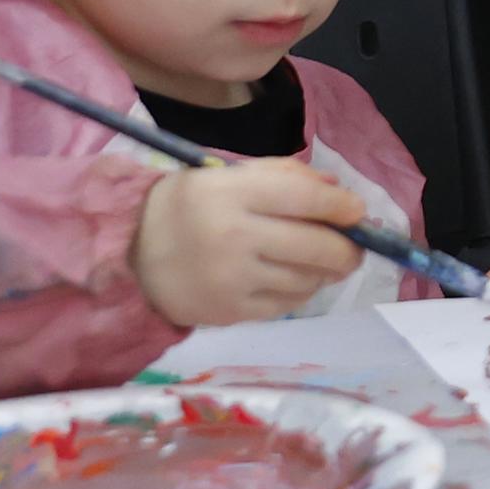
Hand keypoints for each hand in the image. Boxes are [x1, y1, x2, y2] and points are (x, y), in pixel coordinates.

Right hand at [132, 157, 378, 328]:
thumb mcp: (228, 177)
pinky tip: (294, 280)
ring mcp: (233, 279)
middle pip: (315, 247)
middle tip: (356, 248)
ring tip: (322, 262)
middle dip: (347, 249)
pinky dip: (300, 292)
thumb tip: (339, 192)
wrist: (131, 253)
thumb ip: (284, 176)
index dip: (341, 207)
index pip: (305, 199)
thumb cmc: (188, 206)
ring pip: (306, 280)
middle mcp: (234, 237)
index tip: (359, 212)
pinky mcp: (230, 312)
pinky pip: (286, 304)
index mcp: (232, 193)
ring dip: (324, 272)